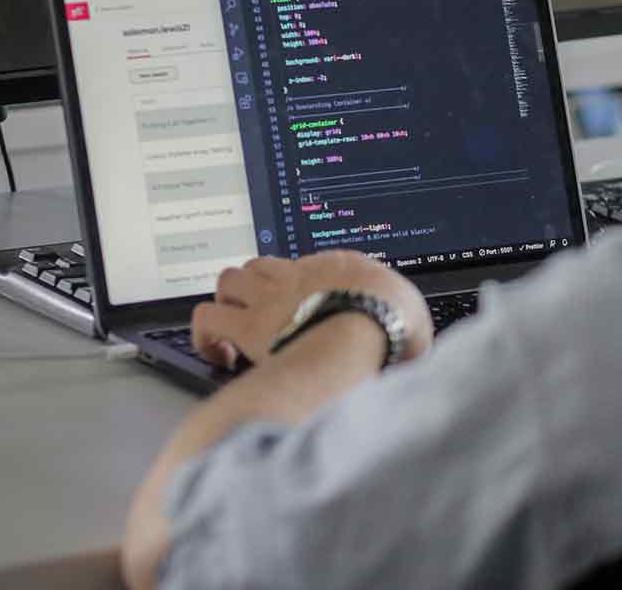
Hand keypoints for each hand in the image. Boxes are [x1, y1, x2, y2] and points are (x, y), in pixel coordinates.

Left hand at [191, 250, 433, 369]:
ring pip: (230, 280)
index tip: (307, 312)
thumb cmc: (395, 328)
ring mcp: (270, 296)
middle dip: (257, 288)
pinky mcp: (248, 325)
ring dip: (229, 303)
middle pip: (262, 265)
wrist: (368, 330)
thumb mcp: (415, 320)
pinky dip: (206, 335)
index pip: (310, 268)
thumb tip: (414, 343)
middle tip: (263, 317)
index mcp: (341, 268)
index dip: (302, 290)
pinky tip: (218, 355)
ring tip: (236, 331)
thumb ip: (406, 325)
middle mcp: (300, 273)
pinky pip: (206, 319)